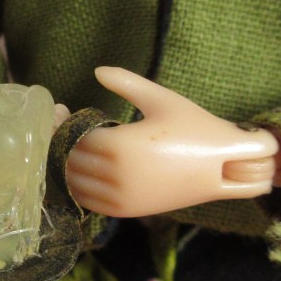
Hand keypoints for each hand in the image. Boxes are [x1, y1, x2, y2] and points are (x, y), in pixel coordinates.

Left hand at [66, 67, 279, 216]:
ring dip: (62, 166)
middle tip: (56, 126)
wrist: (225, 166)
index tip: (58, 112)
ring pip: (73, 183)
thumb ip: (127, 83)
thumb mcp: (162, 99)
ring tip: (64, 146)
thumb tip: (97, 70)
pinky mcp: (126, 210)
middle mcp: (116, 175)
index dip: (61, 125)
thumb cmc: (195, 128)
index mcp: (120, 146)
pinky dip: (76, 187)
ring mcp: (120, 196)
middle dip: (58, 143)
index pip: (73, 138)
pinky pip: (87, 201)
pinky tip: (77, 168)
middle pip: (68, 160)